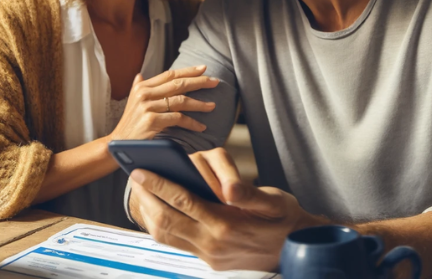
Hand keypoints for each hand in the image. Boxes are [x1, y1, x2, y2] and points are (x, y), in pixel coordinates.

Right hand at [110, 66, 218, 140]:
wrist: (118, 145)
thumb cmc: (129, 124)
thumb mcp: (133, 103)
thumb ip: (138, 88)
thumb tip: (140, 75)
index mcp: (143, 86)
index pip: (170, 74)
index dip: (188, 71)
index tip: (204, 69)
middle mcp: (144, 93)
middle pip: (178, 84)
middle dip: (199, 82)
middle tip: (215, 82)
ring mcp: (148, 106)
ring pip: (180, 100)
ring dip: (199, 104)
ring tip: (212, 106)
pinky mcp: (152, 121)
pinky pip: (178, 118)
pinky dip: (192, 122)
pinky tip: (201, 126)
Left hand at [130, 147, 324, 271]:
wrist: (296, 249)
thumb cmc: (285, 219)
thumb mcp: (274, 201)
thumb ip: (250, 194)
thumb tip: (229, 188)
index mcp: (227, 226)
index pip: (184, 202)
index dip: (160, 185)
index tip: (142, 170)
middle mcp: (213, 245)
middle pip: (168, 221)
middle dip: (147, 198)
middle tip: (135, 177)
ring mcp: (210, 256)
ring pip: (168, 236)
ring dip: (150, 213)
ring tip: (141, 192)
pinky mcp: (210, 261)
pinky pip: (178, 244)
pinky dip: (163, 227)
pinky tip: (159, 210)